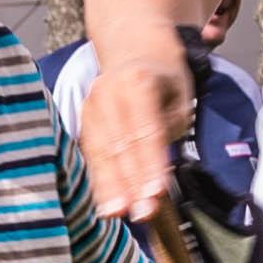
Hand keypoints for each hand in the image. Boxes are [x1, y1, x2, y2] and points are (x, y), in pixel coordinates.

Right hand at [77, 53, 183, 226]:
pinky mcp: (82, 119)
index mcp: (138, 81)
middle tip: (142, 214)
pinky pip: (91, 154)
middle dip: (132, 184)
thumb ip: (167, 130)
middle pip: (121, 146)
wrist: (134, 49)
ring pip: (101, 153)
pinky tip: (105, 204)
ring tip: (118, 214)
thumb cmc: (163, 79)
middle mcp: (107, 91)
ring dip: (111, 187)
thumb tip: (153, 168)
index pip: (146, 132)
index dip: (151, 166)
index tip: (157, 194)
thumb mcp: (179, 98)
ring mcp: (90, 104)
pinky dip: (99, 181)